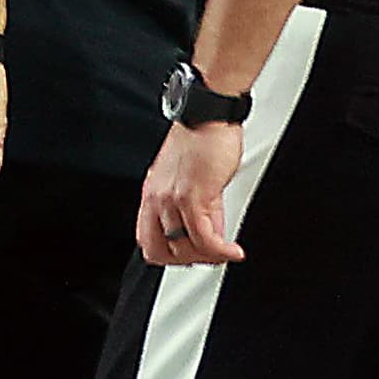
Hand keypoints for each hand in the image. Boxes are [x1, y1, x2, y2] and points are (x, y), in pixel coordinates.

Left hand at [136, 119, 243, 267]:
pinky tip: (232, 251)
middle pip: (159, 251)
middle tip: (209, 258)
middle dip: (186, 262)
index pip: (146, 240)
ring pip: (183, 248)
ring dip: (208, 258)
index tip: (190, 256)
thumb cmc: (201, 140)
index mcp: (151, 195)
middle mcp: (156, 199)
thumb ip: (201, 210)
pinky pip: (204, 237)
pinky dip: (220, 251)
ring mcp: (172, 199)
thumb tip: (213, 235)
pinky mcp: (193, 197)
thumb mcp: (193, 180)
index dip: (168, 255)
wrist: (208, 116)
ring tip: (225, 254)